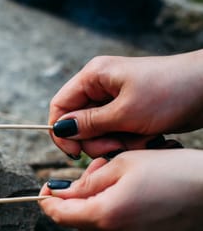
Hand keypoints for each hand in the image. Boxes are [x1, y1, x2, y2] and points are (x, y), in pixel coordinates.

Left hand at [38, 149, 202, 230]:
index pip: (60, 215)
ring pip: (96, 228)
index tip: (47, 187)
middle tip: (99, 169)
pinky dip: (114, 218)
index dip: (48, 201)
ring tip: (120, 181)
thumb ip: (85, 182)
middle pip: (78, 220)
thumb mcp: (123, 164)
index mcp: (106, 216)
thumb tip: (58, 193)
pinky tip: (132, 199)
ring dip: (97, 205)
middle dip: (80, 195)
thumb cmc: (174, 171)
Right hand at [49, 50, 202, 157]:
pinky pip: (117, 134)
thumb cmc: (170, 92)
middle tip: (119, 144)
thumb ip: (89, 124)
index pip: (60, 106)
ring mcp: (115, 100)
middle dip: (97, 140)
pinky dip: (130, 141)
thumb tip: (60, 130)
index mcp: (93, 77)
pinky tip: (148, 137)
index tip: (74, 153)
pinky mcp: (129, 112)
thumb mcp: (124, 112)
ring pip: (98, 133)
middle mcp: (100, 87)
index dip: (61, 132)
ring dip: (117, 143)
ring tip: (140, 139)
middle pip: (79, 124)